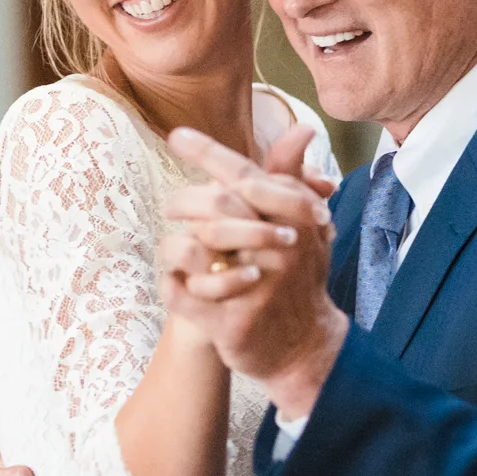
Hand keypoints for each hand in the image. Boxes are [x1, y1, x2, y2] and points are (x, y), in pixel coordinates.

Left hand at [161, 126, 346, 415]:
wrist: (306, 348)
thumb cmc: (296, 278)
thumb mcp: (303, 226)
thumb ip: (290, 177)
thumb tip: (302, 127)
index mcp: (295, 221)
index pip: (248, 177)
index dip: (209, 153)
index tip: (176, 134)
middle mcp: (280, 251)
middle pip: (217, 207)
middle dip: (184, 201)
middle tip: (170, 206)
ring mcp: (257, 289)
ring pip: (192, 246)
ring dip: (177, 244)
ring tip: (181, 248)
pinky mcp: (232, 323)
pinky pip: (181, 292)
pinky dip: (173, 284)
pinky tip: (180, 282)